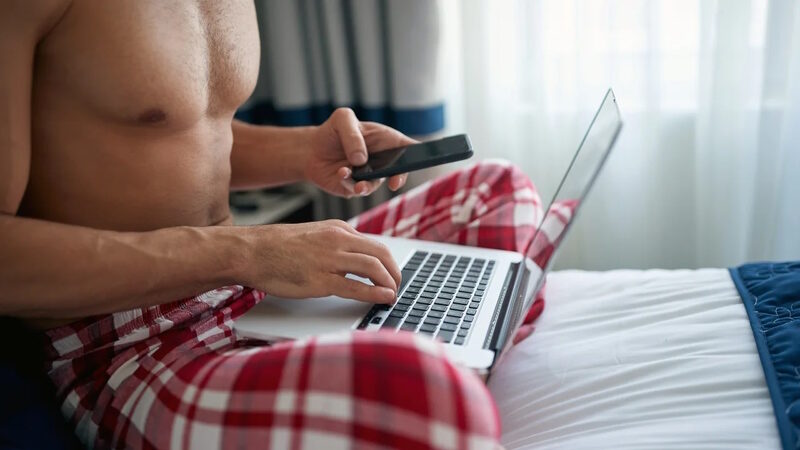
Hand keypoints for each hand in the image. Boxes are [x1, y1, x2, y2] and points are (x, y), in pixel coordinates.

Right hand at [241, 220, 400, 302]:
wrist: (250, 251)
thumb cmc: (275, 247)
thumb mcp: (313, 235)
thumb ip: (335, 244)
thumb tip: (354, 261)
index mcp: (338, 229)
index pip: (375, 244)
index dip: (389, 262)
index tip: (392, 275)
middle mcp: (338, 240)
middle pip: (382, 253)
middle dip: (395, 272)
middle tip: (398, 286)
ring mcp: (329, 259)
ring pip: (374, 268)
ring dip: (389, 283)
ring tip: (393, 295)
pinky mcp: (320, 279)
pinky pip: (356, 286)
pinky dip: (376, 293)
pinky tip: (384, 298)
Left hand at [305, 108, 416, 197]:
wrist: (310, 150)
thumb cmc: (332, 131)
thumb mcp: (342, 119)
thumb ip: (353, 134)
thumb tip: (361, 159)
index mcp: (386, 141)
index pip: (410, 148)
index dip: (419, 155)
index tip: (420, 161)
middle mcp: (382, 161)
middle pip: (399, 171)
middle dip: (398, 178)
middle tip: (394, 182)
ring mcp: (369, 176)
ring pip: (376, 185)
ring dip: (367, 185)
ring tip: (357, 182)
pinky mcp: (355, 188)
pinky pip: (356, 190)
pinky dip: (349, 183)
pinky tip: (341, 173)